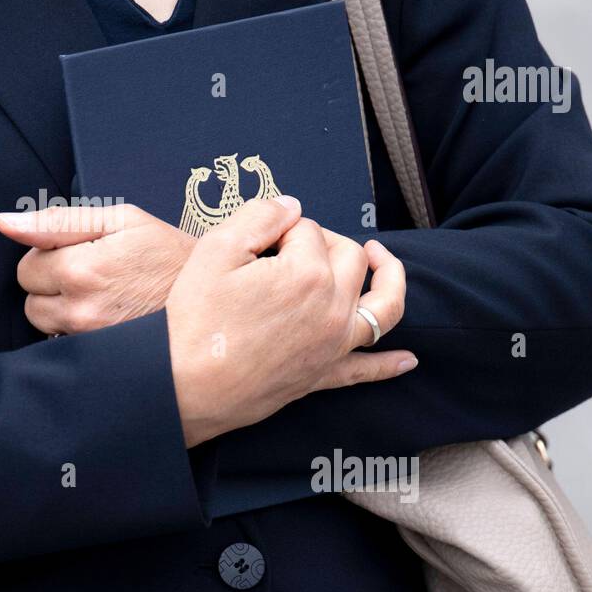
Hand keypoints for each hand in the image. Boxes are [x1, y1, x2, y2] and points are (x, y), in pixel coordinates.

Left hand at [0, 203, 193, 334]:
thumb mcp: (121, 220)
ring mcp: (91, 341)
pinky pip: (67, 346)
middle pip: (30, 301)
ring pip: (46, 326)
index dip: (50, 256)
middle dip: (51, 286)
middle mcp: (80, 311)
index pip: (26, 268)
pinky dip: (78, 333)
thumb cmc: (167, 254)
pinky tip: (106, 319)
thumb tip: (4, 224)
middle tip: (92, 275)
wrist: (212, 299)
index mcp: (81, 270)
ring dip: (62, 311)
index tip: (82, 254)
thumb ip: (58, 221)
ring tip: (102, 297)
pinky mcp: (101, 360)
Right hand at [165, 197, 414, 446]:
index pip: (306, 229)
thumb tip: (292, 207)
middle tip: (288, 245)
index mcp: (308, 273)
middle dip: (324, 241)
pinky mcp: (323, 375)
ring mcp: (333, 344)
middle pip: (348, 256)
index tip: (254, 241)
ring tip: (380, 258)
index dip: (279, 228)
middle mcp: (333, 308)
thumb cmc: (194, 318)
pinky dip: (388, 365)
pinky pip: (366, 369)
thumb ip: (259, 215)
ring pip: (381, 306)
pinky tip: (408, 360)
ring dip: (389, 278)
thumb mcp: (215, 250)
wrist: (184, 384)